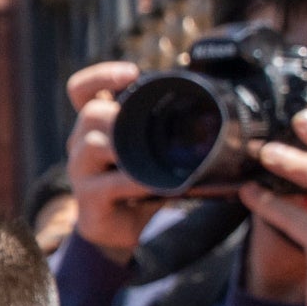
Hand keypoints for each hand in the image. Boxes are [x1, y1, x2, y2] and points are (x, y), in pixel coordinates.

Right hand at [65, 61, 164, 261]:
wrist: (120, 231)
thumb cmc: (139, 185)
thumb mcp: (150, 153)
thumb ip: (166, 131)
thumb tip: (225, 108)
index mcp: (96, 127)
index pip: (82, 89)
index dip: (102, 76)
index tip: (132, 74)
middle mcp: (82, 144)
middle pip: (91, 113)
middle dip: (120, 114)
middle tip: (147, 124)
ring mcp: (81, 172)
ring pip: (94, 145)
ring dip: (126, 148)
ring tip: (150, 157)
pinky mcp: (88, 199)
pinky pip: (108, 185)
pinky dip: (133, 182)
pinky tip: (151, 185)